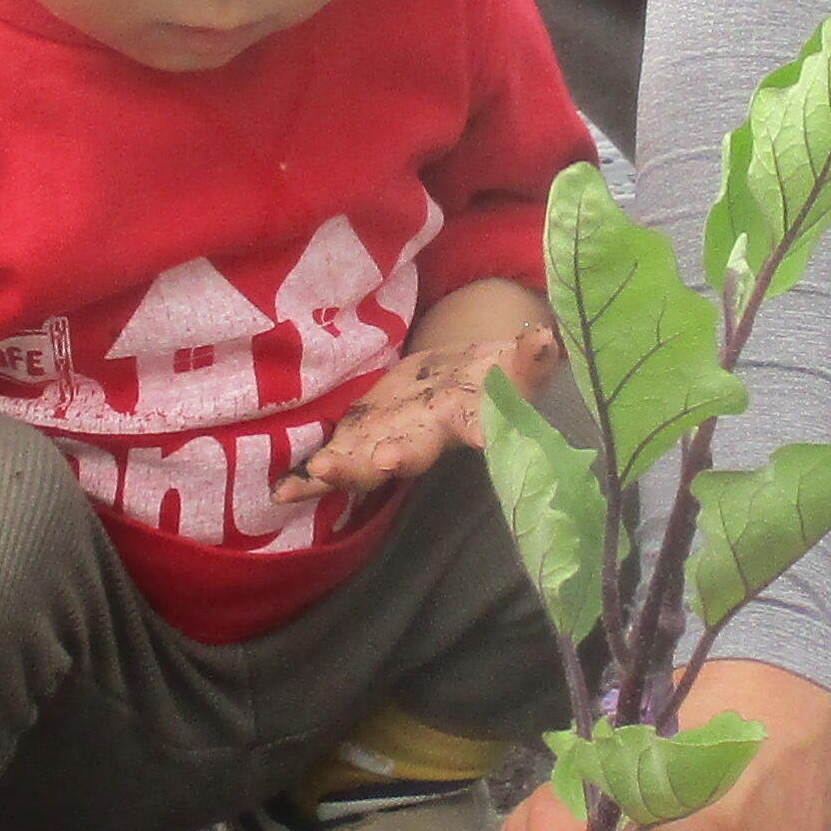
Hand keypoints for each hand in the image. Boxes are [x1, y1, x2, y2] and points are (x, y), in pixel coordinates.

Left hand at [289, 287, 558, 496]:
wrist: (466, 383)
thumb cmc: (499, 374)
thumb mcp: (521, 361)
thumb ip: (533, 355)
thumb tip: (547, 338)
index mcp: (474, 418)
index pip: (484, 427)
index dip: (483, 434)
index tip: (482, 440)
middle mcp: (433, 439)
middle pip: (416, 452)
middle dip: (398, 456)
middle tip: (381, 461)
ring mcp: (395, 440)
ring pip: (369, 463)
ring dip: (345, 469)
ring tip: (318, 470)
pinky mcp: (365, 435)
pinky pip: (337, 461)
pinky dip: (310, 478)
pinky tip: (282, 492)